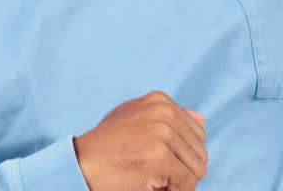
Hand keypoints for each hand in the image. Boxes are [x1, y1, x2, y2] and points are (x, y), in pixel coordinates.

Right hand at [73, 90, 207, 190]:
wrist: (80, 164)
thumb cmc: (105, 145)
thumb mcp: (134, 118)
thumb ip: (167, 116)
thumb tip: (202, 120)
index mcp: (160, 101)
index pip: (197, 132)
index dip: (182, 153)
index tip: (162, 162)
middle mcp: (164, 113)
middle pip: (200, 151)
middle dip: (183, 168)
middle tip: (160, 175)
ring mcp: (163, 134)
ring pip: (198, 168)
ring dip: (180, 181)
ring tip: (158, 181)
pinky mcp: (160, 158)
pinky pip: (187, 182)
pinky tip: (156, 188)